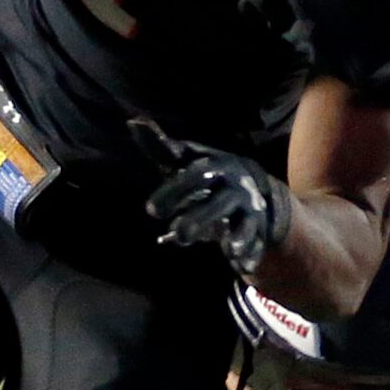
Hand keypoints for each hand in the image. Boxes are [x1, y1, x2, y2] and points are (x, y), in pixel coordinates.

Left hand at [132, 117, 293, 276]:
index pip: (195, 175)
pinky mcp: (256, 229)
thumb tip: (133, 122)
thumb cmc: (206, 176)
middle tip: (179, 234)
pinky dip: (251, 256)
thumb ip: (161, 148)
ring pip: (242, 224)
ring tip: (228, 249)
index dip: (174, 191)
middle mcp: (234, 188)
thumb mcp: (185, 161)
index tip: (151, 211)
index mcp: (215, 168)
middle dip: (201, 218)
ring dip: (236, 236)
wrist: (252, 188)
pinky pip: (256, 243)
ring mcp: (248, 209)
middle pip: (219, 203)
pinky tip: (242, 268)